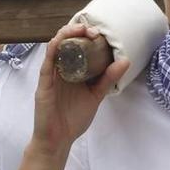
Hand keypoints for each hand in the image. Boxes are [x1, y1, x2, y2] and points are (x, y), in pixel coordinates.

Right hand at [31, 21, 129, 154]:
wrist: (58, 140)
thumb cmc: (74, 118)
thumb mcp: (96, 95)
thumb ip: (108, 79)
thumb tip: (125, 60)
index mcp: (72, 70)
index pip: (77, 45)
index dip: (86, 35)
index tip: (100, 33)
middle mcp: (60, 68)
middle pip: (66, 42)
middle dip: (78, 30)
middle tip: (94, 31)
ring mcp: (51, 74)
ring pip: (54, 46)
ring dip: (66, 34)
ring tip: (81, 30)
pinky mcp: (43, 83)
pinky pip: (46, 62)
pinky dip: (53, 49)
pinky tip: (60, 41)